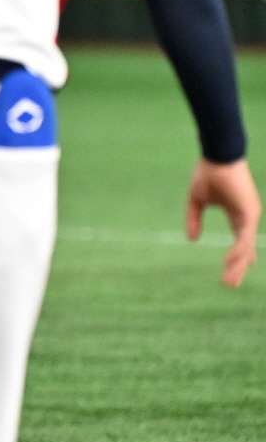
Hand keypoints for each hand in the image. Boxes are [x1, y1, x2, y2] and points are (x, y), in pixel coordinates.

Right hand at [186, 158, 260, 286]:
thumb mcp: (196, 200)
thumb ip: (193, 219)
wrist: (216, 156)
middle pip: (245, 247)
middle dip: (238, 267)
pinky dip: (239, 251)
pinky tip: (232, 262)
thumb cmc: (208, 173)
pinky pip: (245, 237)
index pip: (241, 238)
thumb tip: (190, 239)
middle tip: (229, 284)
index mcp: (236, 212)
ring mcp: (250, 215)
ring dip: (237, 265)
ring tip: (228, 281)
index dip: (240, 254)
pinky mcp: (250, 213)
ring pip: (246, 246)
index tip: (241, 269)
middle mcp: (247, 216)